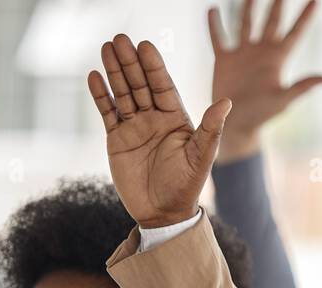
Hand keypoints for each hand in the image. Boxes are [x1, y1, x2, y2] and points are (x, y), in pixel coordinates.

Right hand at [88, 35, 230, 228]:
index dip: (154, 66)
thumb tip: (226, 102)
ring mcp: (134, 127)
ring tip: (106, 48)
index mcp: (176, 118)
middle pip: (140, 84)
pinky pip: (108, 112)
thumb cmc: (186, 187)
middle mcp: (154, 118)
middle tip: (119, 39)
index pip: (163, 86)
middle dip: (130, 62)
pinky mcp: (116, 139)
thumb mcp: (201, 157)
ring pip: (123, 93)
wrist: (162, 214)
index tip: (145, 46)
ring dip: (114, 72)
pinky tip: (94, 77)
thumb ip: (210, 129)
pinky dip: (101, 96)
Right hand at [208, 0, 321, 162]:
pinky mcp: (224, 60)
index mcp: (277, 59)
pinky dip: (215, 25)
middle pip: (272, 22)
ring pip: (246, 24)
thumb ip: (302, 87)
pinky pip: (219, 38)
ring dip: (248, 8)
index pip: (295, 32)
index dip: (306, 16)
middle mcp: (261, 52)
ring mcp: (243, 54)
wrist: (235, 126)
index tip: (316, 0)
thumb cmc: (262, 116)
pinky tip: (213, 10)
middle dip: (277, 5)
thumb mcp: (283, 100)